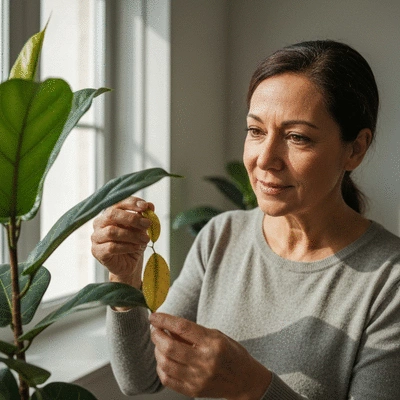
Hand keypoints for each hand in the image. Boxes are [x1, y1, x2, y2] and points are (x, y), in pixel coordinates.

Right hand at [91, 196, 153, 288]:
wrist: (129, 263)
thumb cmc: (133, 242)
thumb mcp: (141, 228)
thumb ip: (144, 216)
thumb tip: (150, 205)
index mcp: (109, 213)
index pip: (118, 203)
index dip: (131, 203)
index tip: (146, 207)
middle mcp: (99, 223)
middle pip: (112, 215)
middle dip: (132, 218)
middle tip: (148, 224)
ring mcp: (96, 237)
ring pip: (112, 232)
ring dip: (132, 235)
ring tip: (145, 239)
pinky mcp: (97, 251)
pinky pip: (111, 247)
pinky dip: (127, 246)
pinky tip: (136, 247)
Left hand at [149, 313, 270, 399]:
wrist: (244, 380)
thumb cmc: (230, 353)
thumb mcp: (216, 335)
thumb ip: (192, 332)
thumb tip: (167, 326)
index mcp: (212, 343)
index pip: (182, 327)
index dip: (164, 320)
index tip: (154, 317)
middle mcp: (205, 361)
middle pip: (170, 346)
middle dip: (157, 336)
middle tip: (155, 330)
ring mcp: (198, 378)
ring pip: (165, 363)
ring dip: (157, 351)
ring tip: (160, 345)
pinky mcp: (193, 391)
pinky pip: (167, 379)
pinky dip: (161, 367)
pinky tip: (164, 360)